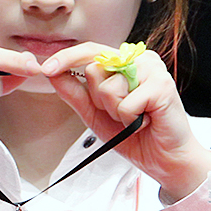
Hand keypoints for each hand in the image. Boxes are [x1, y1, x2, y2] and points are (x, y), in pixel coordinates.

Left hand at [40, 44, 210, 201]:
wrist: (164, 160)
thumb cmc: (135, 135)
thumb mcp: (95, 114)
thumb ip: (75, 93)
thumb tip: (52, 73)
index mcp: (125, 62)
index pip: (91, 51)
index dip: (67, 58)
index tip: (45, 68)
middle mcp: (139, 60)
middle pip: (94, 68)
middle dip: (99, 100)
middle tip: (122, 113)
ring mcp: (152, 70)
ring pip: (108, 87)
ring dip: (116, 113)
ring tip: (136, 118)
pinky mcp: (162, 85)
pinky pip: (125, 104)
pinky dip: (130, 121)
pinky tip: (146, 122)